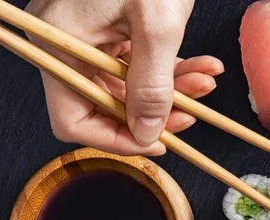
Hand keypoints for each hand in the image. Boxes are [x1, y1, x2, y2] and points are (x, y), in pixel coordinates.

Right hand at [26, 0, 222, 153]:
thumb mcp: (157, 26)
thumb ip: (151, 85)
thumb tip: (146, 134)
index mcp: (61, 42)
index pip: (73, 118)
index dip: (116, 137)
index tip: (158, 142)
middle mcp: (67, 42)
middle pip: (108, 103)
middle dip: (157, 110)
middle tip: (195, 111)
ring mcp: (88, 35)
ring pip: (131, 85)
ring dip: (174, 89)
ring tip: (208, 80)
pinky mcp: (112, 27)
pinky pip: (139, 62)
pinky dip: (173, 68)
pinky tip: (203, 66)